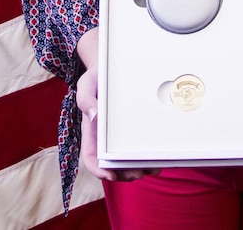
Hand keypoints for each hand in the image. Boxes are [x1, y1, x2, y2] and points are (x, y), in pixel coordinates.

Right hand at [76, 59, 159, 182]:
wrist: (110, 66)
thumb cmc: (96, 76)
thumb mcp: (86, 83)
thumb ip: (85, 98)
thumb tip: (93, 115)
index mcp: (91, 130)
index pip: (91, 156)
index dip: (99, 170)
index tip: (111, 176)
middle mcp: (104, 135)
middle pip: (111, 163)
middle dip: (125, 173)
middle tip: (139, 174)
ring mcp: (118, 132)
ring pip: (126, 158)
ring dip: (138, 167)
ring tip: (153, 169)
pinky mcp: (132, 125)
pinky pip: (138, 144)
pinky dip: (146, 154)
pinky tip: (157, 156)